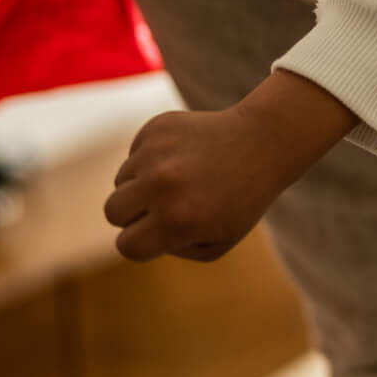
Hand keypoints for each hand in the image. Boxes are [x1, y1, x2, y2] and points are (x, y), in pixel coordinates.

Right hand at [101, 71, 355, 261]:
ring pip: (121, 181)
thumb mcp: (216, 242)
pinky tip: (182, 156)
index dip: (139, 243)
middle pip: (112, 212)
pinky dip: (149, 159)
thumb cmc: (241, 200)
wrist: (263, 143)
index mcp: (177, 221)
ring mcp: (156, 153)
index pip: (126, 246)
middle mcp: (161, 186)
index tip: (157, 234)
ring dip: (142, 184)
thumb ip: (170, 247)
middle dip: (132, 214)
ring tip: (182, 178)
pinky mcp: (156, 128)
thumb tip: (135, 234)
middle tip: (164, 206)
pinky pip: (133, 155)